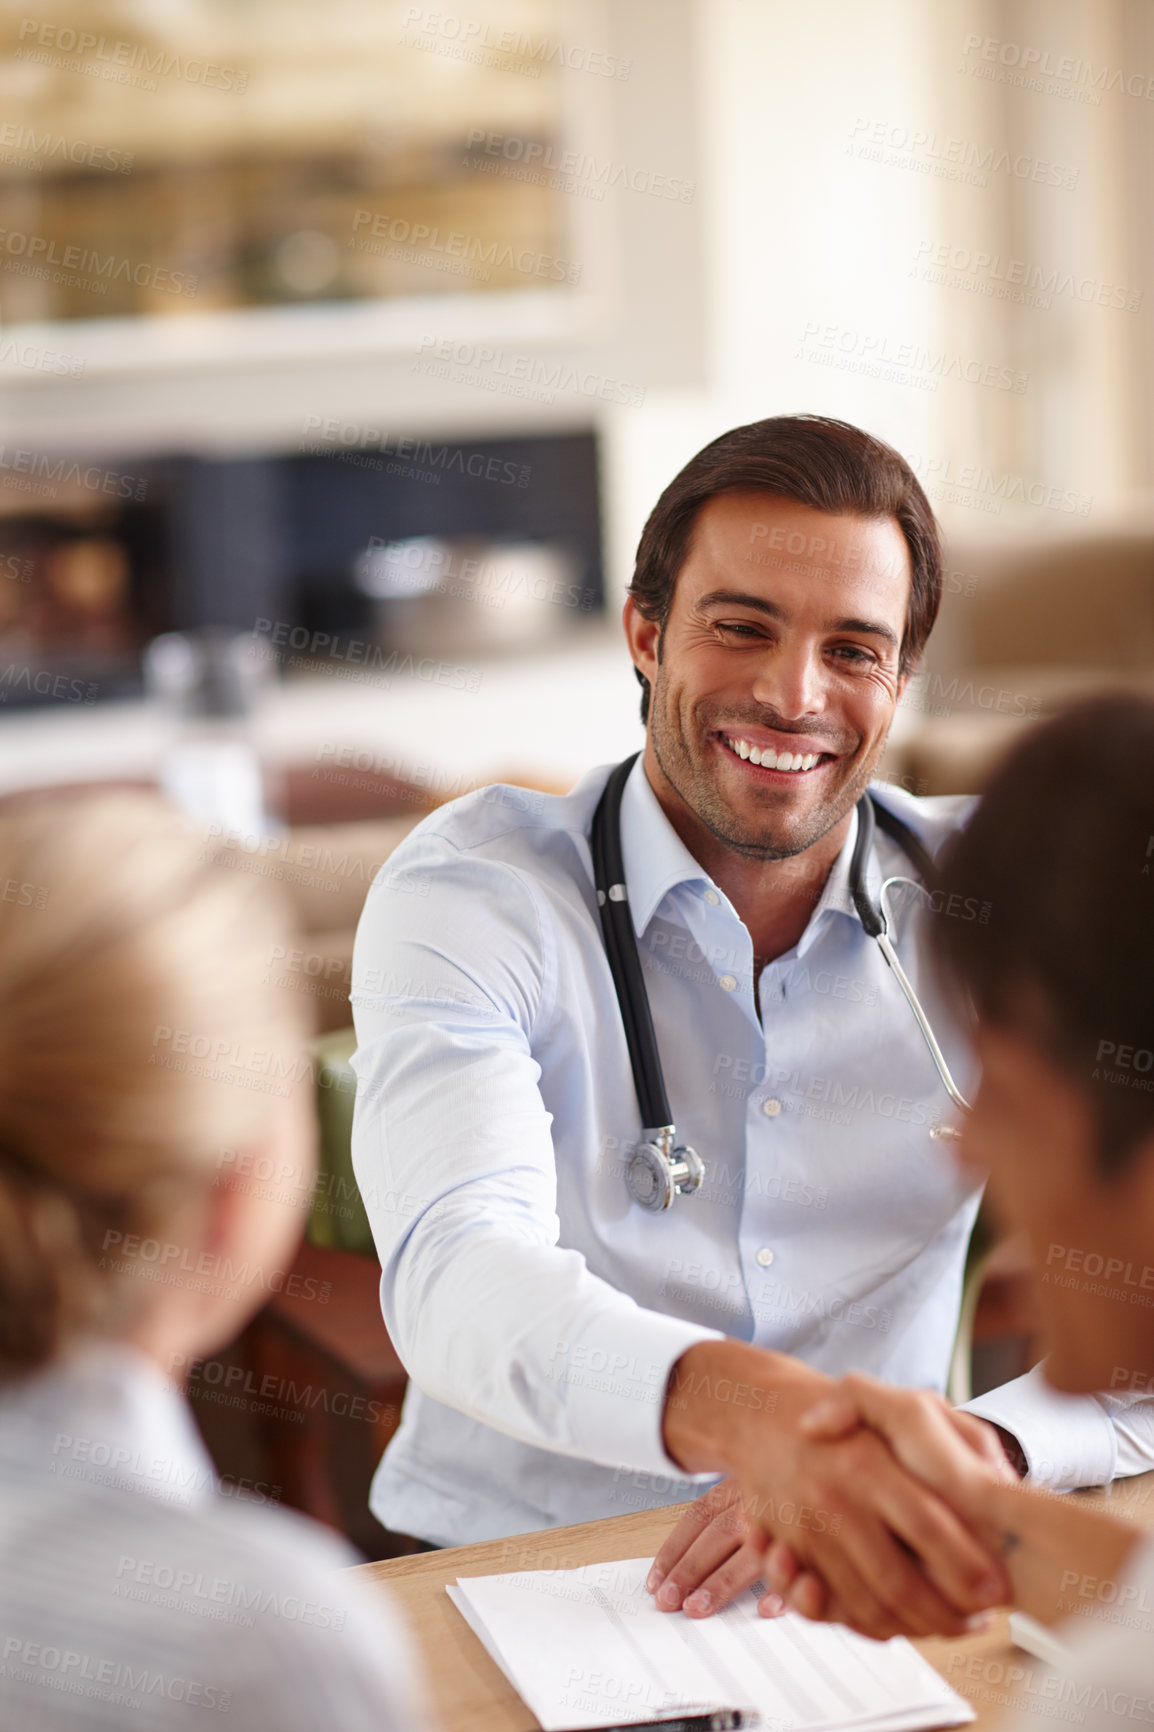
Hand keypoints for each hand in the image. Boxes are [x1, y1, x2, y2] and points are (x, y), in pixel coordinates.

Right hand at [654, 1341, 1011, 1640]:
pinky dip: (863, 1625)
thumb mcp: (907, 1407)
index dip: (965, 1565)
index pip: (927, 1526)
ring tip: (948, 1625)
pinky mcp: (787, 1551)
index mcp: (868, 1464)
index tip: (995, 1589)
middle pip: (898, 1581)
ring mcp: (807, 1530)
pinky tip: (895, 1623)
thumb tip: (998, 1485)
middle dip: (945, 1614)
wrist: (764, 1414)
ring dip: (912, 1627)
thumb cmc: (848, 1418)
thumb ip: (954, 1437)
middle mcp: (834, 1500)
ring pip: (866, 1604)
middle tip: (978, 1622)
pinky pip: (827, 1607)